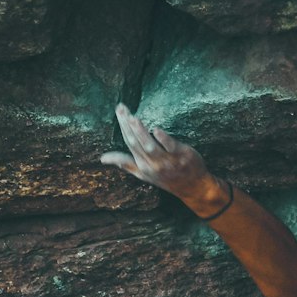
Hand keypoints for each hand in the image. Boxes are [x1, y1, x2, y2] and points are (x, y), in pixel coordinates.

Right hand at [101, 106, 222, 209]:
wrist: (193, 188)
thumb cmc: (167, 178)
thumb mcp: (143, 174)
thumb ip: (125, 163)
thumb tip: (103, 158)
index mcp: (142, 166)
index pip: (129, 143)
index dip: (123, 126)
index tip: (119, 110)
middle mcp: (152, 164)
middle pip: (136, 142)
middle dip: (127, 125)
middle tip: (121, 108)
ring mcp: (167, 161)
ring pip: (150, 146)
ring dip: (140, 132)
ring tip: (133, 118)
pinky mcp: (181, 156)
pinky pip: (170, 147)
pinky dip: (163, 139)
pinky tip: (156, 129)